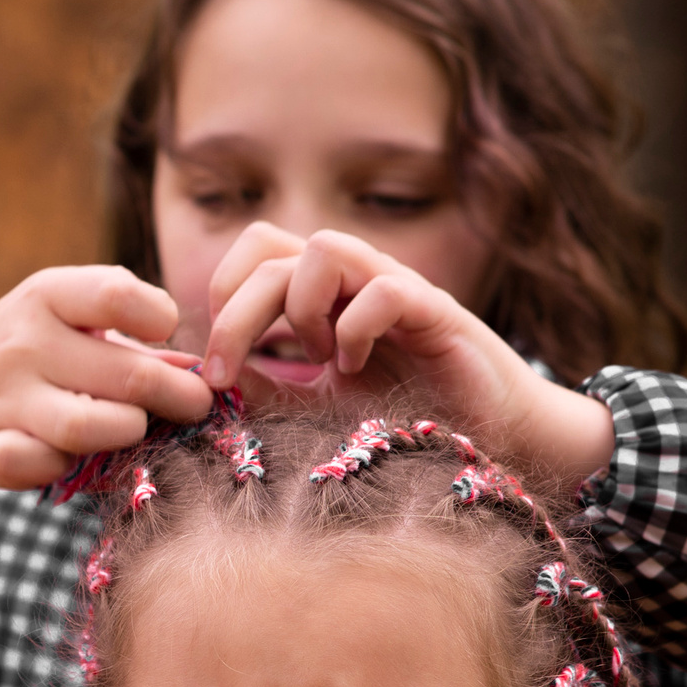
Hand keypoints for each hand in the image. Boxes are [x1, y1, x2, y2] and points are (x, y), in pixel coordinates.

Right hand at [0, 268, 215, 531]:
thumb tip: (204, 370)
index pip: (118, 295)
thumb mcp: (70, 322)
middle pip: (126, 373)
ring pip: (88, 425)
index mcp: (49, 296)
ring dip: (129, 431)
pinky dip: (72, 465)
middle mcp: (24, 343)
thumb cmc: (32, 351)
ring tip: (138, 427)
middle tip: (196, 404)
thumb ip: (135, 342)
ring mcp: (5, 399)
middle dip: (177, 394)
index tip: (168, 334)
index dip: (159, 317)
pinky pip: (49, 466)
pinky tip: (78, 455)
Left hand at [198, 224, 614, 491]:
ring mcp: (394, 289)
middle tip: (226, 376)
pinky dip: (355, 328)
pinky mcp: (436, 312)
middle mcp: (353, 280)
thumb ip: (258, 388)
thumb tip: (194, 379)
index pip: (255, 251)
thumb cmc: (402, 422)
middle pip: (272, 247)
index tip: (213, 370)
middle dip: (235, 313)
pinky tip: (355, 368)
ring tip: (316, 361)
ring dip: (300, 309)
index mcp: (321, 294)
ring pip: (324, 247)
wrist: (492, 440)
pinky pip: (384, 290)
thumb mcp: (309, 408)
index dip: (220, 296)